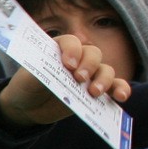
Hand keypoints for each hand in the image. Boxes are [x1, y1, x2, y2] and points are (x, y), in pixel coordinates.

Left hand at [0, 33, 128, 126]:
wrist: (28, 107)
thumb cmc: (27, 86)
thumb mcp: (28, 78)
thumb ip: (42, 72)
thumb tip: (60, 70)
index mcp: (59, 49)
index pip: (71, 41)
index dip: (72, 51)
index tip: (67, 65)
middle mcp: (78, 58)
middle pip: (93, 53)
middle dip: (89, 65)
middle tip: (79, 78)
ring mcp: (89, 75)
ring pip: (106, 70)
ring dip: (104, 79)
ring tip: (94, 92)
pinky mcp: (96, 91)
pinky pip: (115, 86)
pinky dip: (121, 89)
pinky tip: (120, 97)